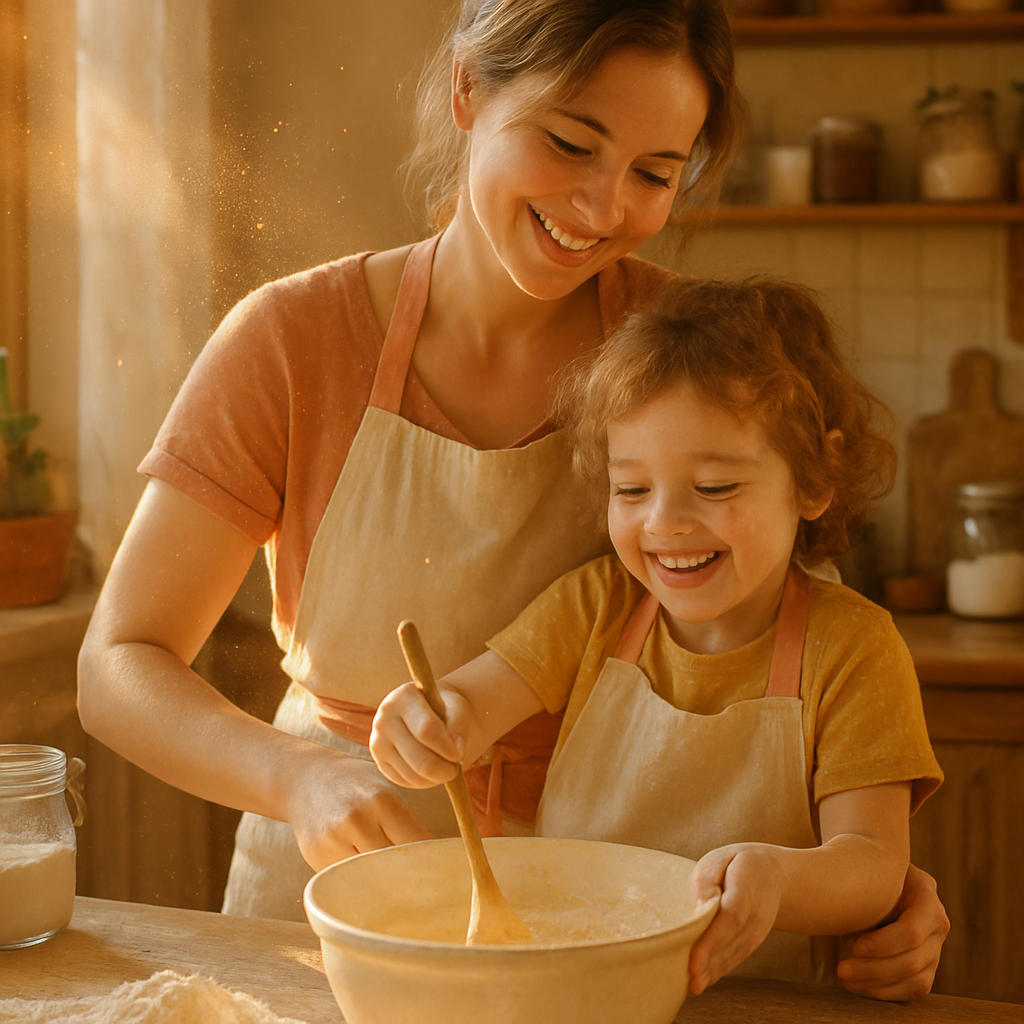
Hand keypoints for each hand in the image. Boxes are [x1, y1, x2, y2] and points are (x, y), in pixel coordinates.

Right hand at [286, 749, 431, 870]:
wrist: (305, 778)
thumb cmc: (354, 784)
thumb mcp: (383, 789)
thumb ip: (404, 820)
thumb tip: (434, 858)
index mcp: (382, 801)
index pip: (416, 842)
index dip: (426, 857)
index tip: (434, 866)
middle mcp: (357, 820)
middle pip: (393, 864)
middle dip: (403, 871)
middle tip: (412, 877)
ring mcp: (334, 839)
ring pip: (370, 875)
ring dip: (378, 876)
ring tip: (382, 869)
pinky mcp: (316, 854)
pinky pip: (346, 876)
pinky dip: (354, 875)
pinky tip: (354, 860)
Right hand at [370, 682, 467, 787]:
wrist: (428, 715)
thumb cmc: (445, 709)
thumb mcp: (457, 709)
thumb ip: (459, 725)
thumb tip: (458, 751)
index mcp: (403, 697)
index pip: (426, 729)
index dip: (446, 747)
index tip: (460, 754)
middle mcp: (384, 718)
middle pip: (419, 758)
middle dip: (444, 769)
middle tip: (457, 766)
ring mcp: (378, 742)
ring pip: (413, 774)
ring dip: (437, 777)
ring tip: (447, 766)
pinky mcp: (379, 761)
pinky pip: (405, 782)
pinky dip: (424, 782)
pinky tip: (433, 769)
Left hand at [687, 844, 782, 994]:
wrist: (775, 875)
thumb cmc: (738, 864)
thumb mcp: (721, 857)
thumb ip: (707, 876)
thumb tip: (700, 901)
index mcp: (746, 887)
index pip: (730, 917)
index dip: (712, 940)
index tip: (694, 959)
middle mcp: (757, 914)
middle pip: (732, 941)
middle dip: (710, 962)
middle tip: (689, 981)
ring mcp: (758, 930)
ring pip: (735, 953)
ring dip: (714, 971)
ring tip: (692, 986)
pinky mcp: (754, 940)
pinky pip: (738, 956)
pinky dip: (721, 970)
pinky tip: (704, 980)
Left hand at [836, 864, 948, 1000]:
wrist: (879, 878)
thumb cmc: (867, 872)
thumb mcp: (868, 868)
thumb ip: (860, 881)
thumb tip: (826, 892)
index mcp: (925, 894)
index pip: (912, 931)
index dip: (883, 945)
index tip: (855, 948)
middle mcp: (937, 923)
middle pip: (912, 960)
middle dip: (874, 970)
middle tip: (841, 970)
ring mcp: (936, 947)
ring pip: (915, 980)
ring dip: (877, 985)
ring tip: (846, 980)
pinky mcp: (928, 967)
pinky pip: (914, 990)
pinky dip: (886, 992)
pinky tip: (860, 986)